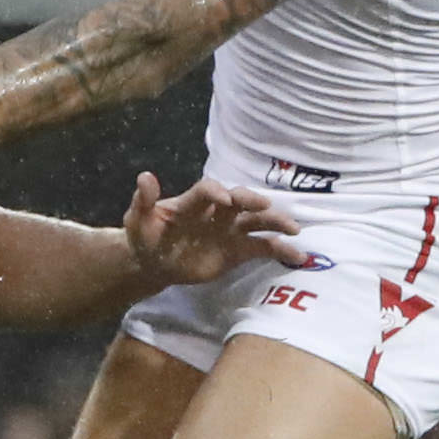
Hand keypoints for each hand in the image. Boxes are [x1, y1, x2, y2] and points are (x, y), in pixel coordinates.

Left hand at [122, 173, 307, 282]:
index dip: (216, 193)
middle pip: (239, 201)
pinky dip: (281, 250)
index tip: (223, 199)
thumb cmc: (146, 236)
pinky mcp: (239, 250)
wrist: (155, 262)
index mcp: (194, 202)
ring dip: (275, 222)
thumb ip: (144, 201)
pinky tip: (300, 256)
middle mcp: (218, 211)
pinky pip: (263, 248)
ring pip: (257, 221)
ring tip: (293, 229)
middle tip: (264, 206)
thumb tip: (145, 177)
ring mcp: (230, 230)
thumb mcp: (138, 220)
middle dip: (251, 201)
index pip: (208, 190)